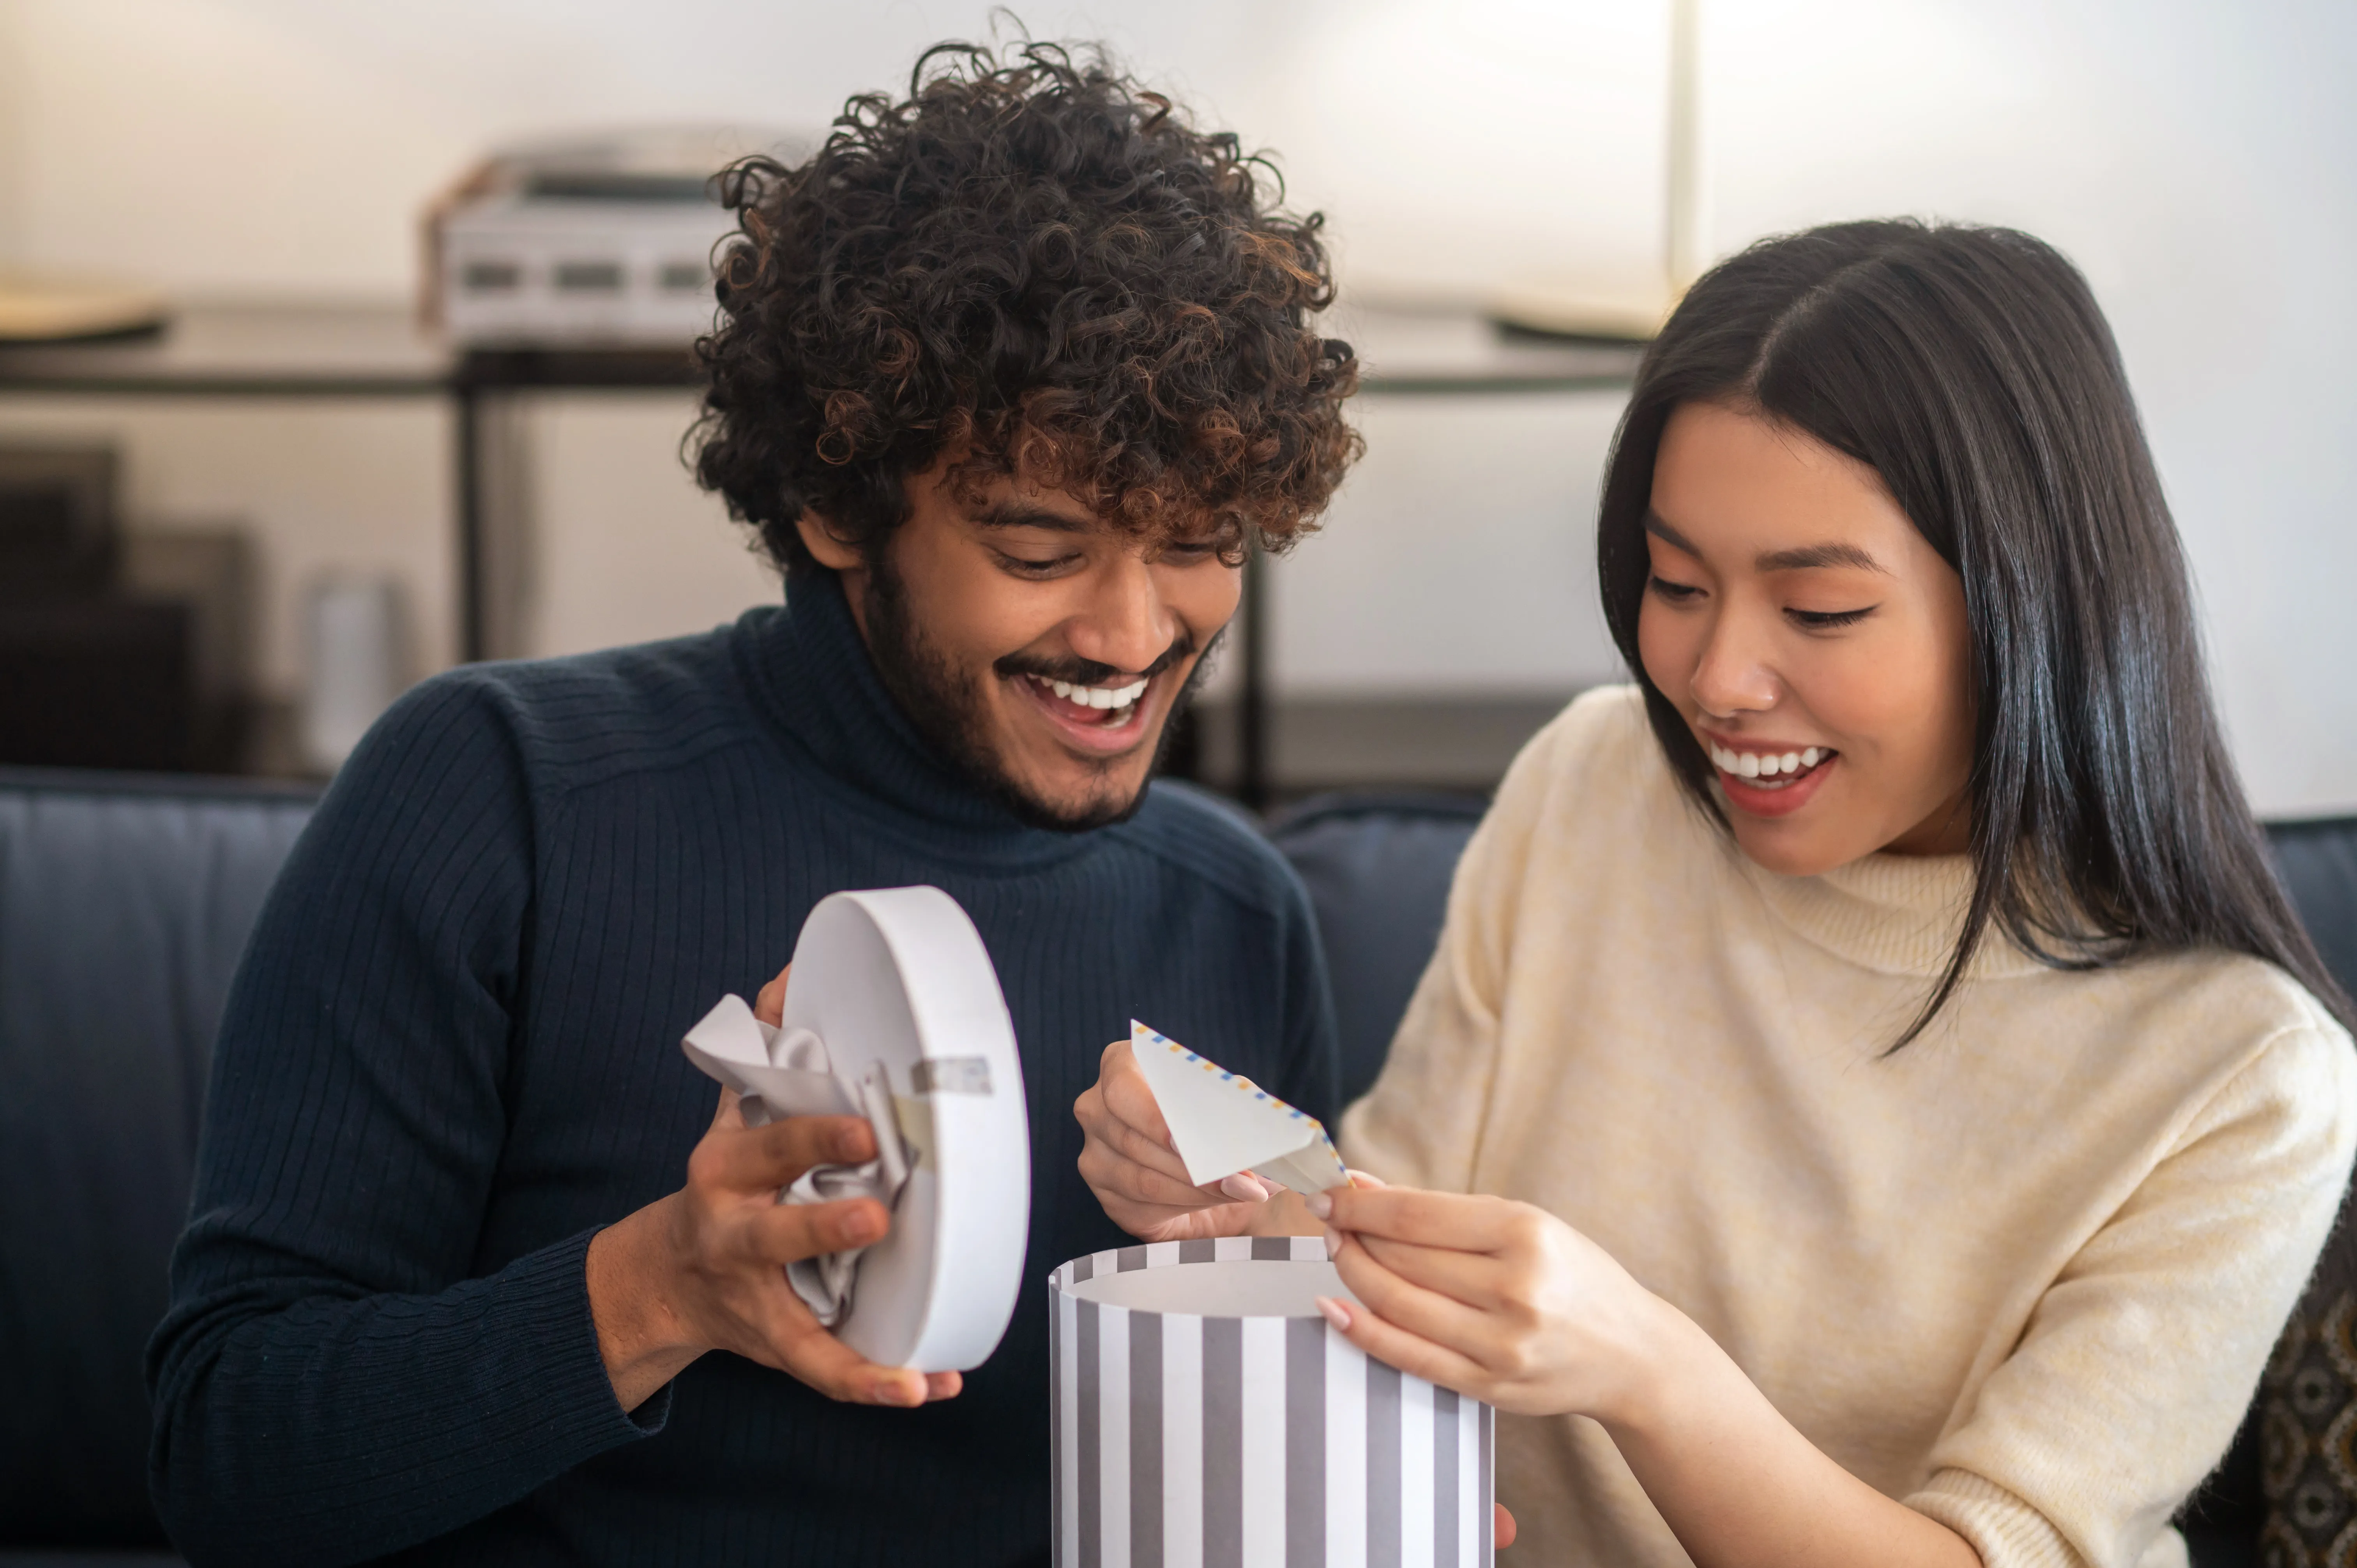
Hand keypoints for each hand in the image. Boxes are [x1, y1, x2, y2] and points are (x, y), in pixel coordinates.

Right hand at [585, 962, 961, 1412]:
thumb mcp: (731, 1119)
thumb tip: (787, 979)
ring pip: (800, 1324)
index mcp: (727, 1170)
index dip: (813, 1136)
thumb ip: (762, 1052)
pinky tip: (927, 1385)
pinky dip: (876, 1383)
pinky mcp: (776, 1342)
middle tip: (873, 1214)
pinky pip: (826, 1372)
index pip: (768, 1146)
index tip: (861, 1129)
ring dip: (856, 1345)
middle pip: (774, 1232)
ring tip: (913, 1362)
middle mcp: (732, 1234)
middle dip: (821, 1226)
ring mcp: (754, 1295)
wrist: (666, 1277)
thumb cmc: (725, 1187)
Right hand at [1074, 1038, 1276, 1242]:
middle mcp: (1097, 1109)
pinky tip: (1218, 1200)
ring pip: (1143, 1180)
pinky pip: (1145, 1208)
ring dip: (1199, 1189)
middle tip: (1240, 1176)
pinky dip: (1190, 1206)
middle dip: (1193, 1163)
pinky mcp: (1110, 1200)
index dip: (1152, 1117)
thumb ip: (1236, 1098)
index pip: (1121, 1088)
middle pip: (1133, 1141)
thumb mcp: (1230, 1098)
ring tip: (1242, 1189)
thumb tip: (1248, 1112)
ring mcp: (1096, 1157)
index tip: (1185, 1140)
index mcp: (1120, 1067)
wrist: (1213, 1166)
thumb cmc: (1216, 1120)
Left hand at [1304, 1185, 1669, 1421]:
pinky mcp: (1490, 1385)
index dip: (1361, 1205)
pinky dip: (1363, 1330)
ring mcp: (1501, 1344)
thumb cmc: (1574, 1276)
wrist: (1632, 1354)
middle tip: (1328, 1222)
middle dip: (1353, 1236)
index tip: (1330, 1194)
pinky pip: (1409, 1356)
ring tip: (1335, 1254)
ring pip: (1398, 1305)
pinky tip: (1335, 1307)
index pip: (1417, 1215)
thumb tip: (1364, 1189)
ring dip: (1352, 1276)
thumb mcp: (1527, 1224)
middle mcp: (1514, 1290)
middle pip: (1402, 1259)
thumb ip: (1445, 1210)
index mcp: (1525, 1235)